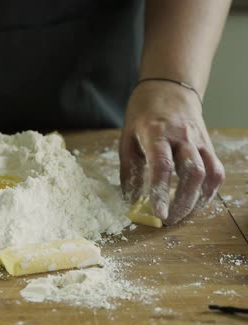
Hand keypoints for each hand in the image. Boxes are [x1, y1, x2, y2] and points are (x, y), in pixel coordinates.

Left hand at [119, 81, 224, 224]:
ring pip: (209, 174)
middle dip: (183, 202)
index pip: (162, 166)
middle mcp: (182, 136)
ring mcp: (199, 140)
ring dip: (198, 200)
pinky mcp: (209, 145)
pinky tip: (196, 202)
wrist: (170, 87)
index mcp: (156, 133)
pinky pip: (216, 171)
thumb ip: (129, 169)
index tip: (158, 213)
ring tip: (182, 214)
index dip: (162, 192)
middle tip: (169, 219)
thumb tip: (130, 200)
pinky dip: (209, 191)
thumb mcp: (126, 137)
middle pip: (193, 172)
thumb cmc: (143, 114)